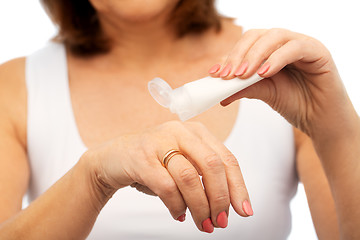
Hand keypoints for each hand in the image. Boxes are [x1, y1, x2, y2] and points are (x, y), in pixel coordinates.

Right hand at [83, 121, 250, 232]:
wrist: (113, 158)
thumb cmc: (153, 162)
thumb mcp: (184, 163)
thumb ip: (204, 178)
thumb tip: (227, 206)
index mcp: (196, 132)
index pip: (226, 158)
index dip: (238, 186)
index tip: (244, 210)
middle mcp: (180, 132)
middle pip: (212, 165)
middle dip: (220, 198)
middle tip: (221, 221)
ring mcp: (159, 142)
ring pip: (190, 177)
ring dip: (200, 206)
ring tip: (204, 224)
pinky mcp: (142, 158)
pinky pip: (166, 187)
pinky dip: (177, 206)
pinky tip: (179, 215)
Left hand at [209, 28, 355, 139]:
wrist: (320, 120)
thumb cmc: (294, 103)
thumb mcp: (264, 94)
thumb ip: (244, 88)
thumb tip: (220, 94)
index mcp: (270, 50)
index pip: (245, 44)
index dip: (229, 56)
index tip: (215, 74)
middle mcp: (284, 43)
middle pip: (256, 36)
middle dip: (238, 55)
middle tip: (227, 75)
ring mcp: (301, 44)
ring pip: (274, 36)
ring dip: (254, 55)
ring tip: (242, 75)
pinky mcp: (317, 51)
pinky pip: (295, 47)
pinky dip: (277, 59)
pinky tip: (265, 73)